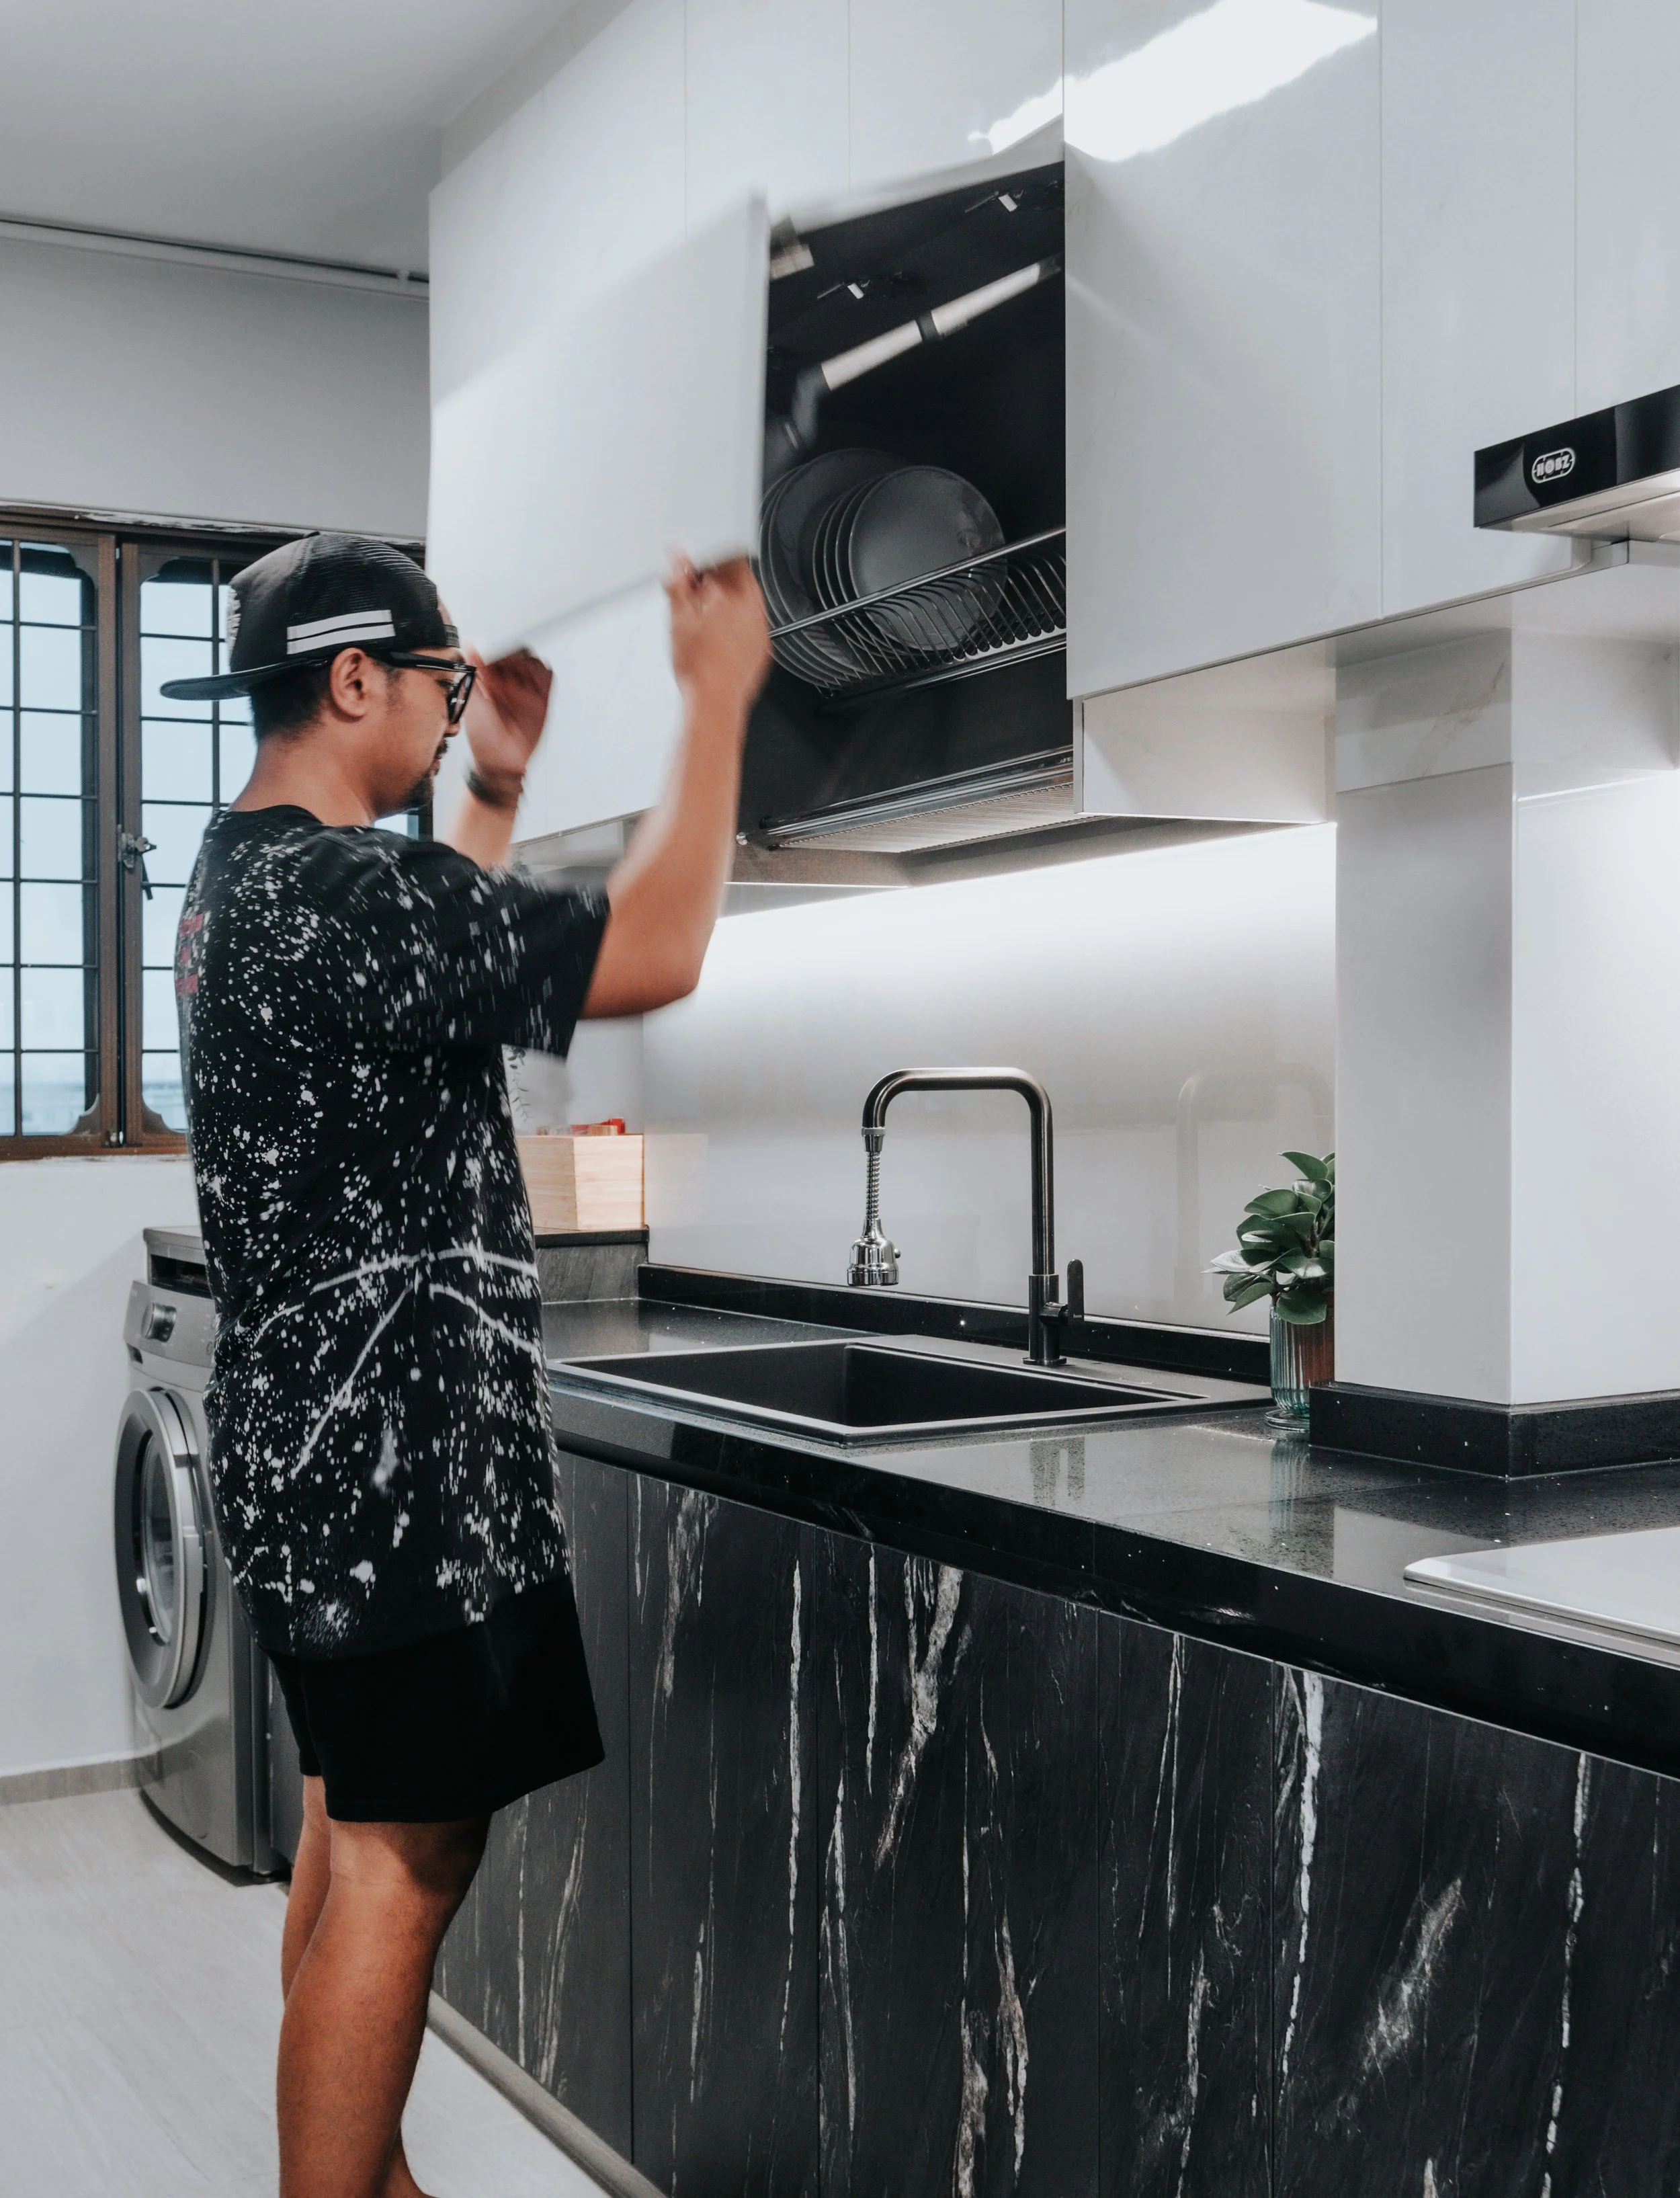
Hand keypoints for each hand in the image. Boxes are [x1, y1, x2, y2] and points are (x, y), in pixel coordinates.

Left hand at [462, 647, 552, 793]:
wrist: (500, 761)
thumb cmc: (483, 737)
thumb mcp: (473, 700)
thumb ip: (474, 671)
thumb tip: (470, 645)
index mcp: (490, 680)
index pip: (498, 653)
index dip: (499, 648)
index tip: (496, 649)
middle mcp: (509, 683)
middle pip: (518, 654)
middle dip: (514, 655)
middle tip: (508, 665)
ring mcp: (527, 691)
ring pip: (534, 662)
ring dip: (528, 664)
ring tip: (519, 678)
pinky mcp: (542, 701)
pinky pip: (548, 678)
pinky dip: (544, 674)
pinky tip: (534, 681)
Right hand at [667, 555, 770, 720]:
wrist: (713, 702)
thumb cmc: (699, 666)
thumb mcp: (679, 616)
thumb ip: (678, 581)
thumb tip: (676, 556)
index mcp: (738, 595)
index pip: (731, 560)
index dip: (710, 564)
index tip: (696, 575)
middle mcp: (756, 611)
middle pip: (740, 584)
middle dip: (717, 586)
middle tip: (697, 598)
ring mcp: (761, 632)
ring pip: (745, 606)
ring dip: (726, 606)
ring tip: (704, 622)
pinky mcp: (762, 650)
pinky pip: (750, 629)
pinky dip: (735, 629)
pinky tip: (716, 641)